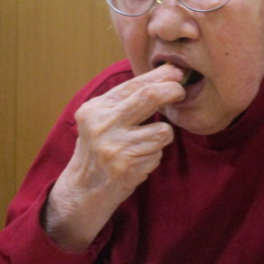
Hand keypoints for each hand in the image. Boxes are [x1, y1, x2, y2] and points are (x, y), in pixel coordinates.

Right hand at [43, 64, 184, 251]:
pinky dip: (154, 155)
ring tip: (147, 141)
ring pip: (161, 130)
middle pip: (149, 97)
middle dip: (171, 91)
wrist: (83, 189)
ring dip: (162, 134)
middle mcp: (103, 125)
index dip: (160, 77)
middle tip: (180, 92)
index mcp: (96, 109)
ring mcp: (115, 147)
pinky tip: (138, 159)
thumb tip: (164, 75)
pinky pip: (157, 153)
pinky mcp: (127, 167)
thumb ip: (125, 99)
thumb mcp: (100, 118)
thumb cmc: (98, 147)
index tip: (176, 74)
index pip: (134, 85)